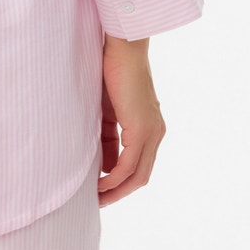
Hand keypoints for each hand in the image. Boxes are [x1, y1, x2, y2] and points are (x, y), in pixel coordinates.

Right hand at [98, 34, 165, 205]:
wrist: (122, 46)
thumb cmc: (111, 70)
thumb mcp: (106, 110)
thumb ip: (107, 134)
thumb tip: (101, 162)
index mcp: (148, 128)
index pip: (136, 165)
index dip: (117, 181)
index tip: (97, 189)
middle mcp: (155, 133)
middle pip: (140, 176)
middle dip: (118, 192)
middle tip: (97, 202)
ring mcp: (151, 132)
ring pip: (138, 175)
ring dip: (116, 190)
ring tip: (95, 198)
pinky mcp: (142, 129)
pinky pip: (129, 164)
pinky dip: (114, 178)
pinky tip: (99, 184)